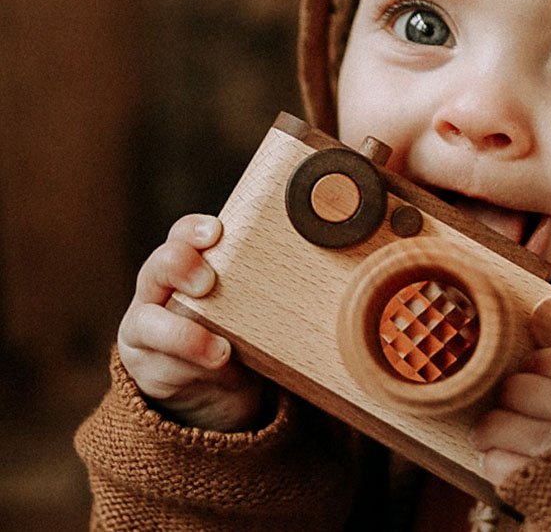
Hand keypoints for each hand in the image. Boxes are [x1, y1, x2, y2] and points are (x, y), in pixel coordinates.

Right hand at [118, 214, 264, 431]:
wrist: (218, 388)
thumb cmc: (241, 331)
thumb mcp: (254, 301)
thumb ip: (271, 281)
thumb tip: (335, 257)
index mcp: (190, 266)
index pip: (183, 236)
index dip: (193, 230)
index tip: (215, 232)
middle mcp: (161, 292)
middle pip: (157, 268)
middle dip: (179, 266)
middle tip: (208, 281)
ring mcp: (147, 331)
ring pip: (146, 323)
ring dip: (182, 333)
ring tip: (219, 348)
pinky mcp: (148, 367)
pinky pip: (159, 364)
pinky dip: (188, 365)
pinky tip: (216, 365)